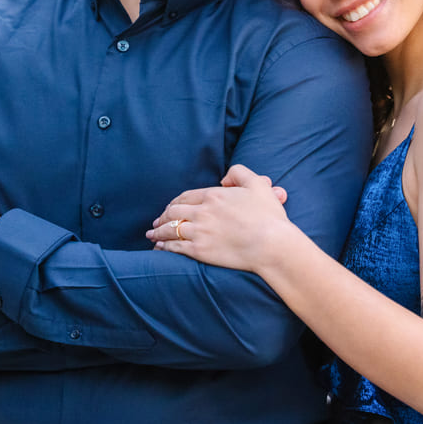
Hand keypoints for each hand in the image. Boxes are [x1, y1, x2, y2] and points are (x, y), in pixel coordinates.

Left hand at [146, 165, 290, 272]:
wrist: (271, 244)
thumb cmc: (268, 216)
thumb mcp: (257, 185)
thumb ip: (240, 173)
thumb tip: (224, 178)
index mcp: (214, 195)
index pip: (186, 196)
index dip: (176, 201)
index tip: (171, 206)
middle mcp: (202, 212)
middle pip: (174, 211)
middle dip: (163, 215)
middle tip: (157, 220)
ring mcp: (199, 232)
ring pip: (170, 229)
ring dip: (158, 231)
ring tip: (151, 234)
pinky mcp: (199, 251)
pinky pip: (175, 247)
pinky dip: (164, 246)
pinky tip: (159, 248)